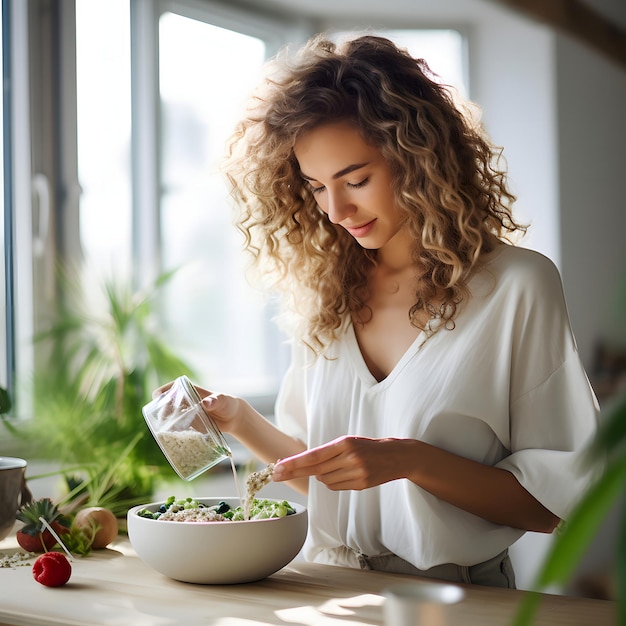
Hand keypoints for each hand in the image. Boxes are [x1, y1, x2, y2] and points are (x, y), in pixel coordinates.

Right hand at [151, 380, 245, 435]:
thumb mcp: (223, 401)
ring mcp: (188, 413)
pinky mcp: (190, 424)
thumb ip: (216, 400)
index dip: (164, 390)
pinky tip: (171, 436)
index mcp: (193, 391)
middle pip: (169, 402)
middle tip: (162, 418)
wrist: (234, 418)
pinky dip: (173, 430)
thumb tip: (206, 403)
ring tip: (165, 429)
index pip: (174, 387)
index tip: (157, 396)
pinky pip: (178, 426)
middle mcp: (188, 401)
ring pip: (171, 415)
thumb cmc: (228, 404)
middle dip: (162, 409)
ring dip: (166, 421)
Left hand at [273, 436, 406, 490]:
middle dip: (295, 471)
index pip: (314, 456)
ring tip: (337, 466)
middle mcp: (350, 458)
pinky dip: (333, 481)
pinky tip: (344, 474)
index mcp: (345, 443)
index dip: (295, 463)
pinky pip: (336, 487)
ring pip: (325, 480)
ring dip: (322, 476)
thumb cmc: (370, 446)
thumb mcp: (350, 442)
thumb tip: (304, 465)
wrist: (399, 456)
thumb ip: (329, 453)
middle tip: (275, 474)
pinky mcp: (361, 485)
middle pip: (315, 470)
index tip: (279, 467)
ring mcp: (356, 473)